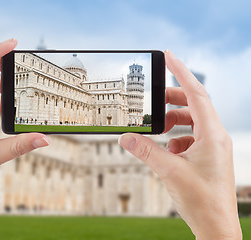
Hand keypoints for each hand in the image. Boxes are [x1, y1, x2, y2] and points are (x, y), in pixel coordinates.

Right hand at [119, 50, 241, 239]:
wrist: (216, 226)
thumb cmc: (202, 201)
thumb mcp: (169, 171)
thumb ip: (145, 151)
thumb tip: (126, 137)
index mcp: (212, 134)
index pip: (196, 93)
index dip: (181, 72)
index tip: (168, 56)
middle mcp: (215, 137)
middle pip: (193, 105)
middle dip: (171, 100)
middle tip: (153, 101)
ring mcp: (213, 147)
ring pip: (191, 122)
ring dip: (172, 122)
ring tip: (157, 129)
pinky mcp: (208, 156)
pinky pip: (190, 137)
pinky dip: (176, 138)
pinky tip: (167, 150)